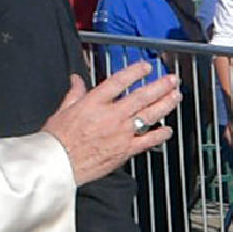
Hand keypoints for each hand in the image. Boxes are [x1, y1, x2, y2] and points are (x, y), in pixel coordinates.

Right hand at [40, 61, 180, 183]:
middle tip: (172, 79)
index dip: (135, 72)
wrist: (58, 164)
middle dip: (160, 86)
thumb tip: (76, 80)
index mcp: (94, 102)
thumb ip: (74, 93)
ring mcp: (121, 133)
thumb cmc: (57, 140)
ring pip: (149, 115)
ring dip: (166, 104)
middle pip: (142, 96)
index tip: (146, 67)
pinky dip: (160, 135)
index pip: (119, 81)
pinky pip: (148, 141)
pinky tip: (168, 130)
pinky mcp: (125, 150)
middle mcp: (111, 115)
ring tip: (176, 96)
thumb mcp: (62, 110)